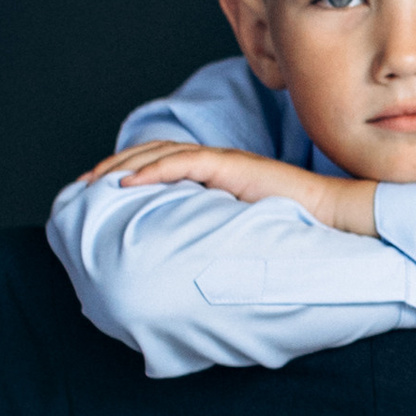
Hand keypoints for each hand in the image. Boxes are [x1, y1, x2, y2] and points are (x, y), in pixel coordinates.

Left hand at [75, 137, 377, 239]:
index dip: (128, 169)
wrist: (332, 216)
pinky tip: (129, 184)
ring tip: (97, 181)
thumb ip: (216, 233)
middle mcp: (216, 161)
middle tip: (82, 183)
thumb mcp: (242, 232)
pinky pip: (184, 164)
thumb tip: (186, 264)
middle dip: (114, 164)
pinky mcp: (233, 167)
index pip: (162, 162)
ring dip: (124, 165)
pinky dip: (152, 171)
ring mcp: (224, 161)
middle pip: (153, 152)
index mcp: (216, 174)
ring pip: (162, 153)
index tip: (98, 189)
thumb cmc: (295, 229)